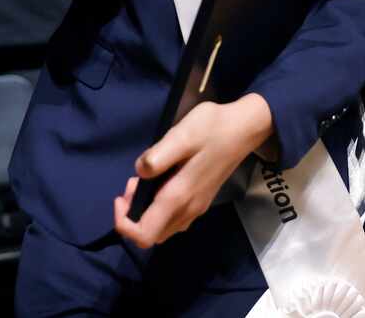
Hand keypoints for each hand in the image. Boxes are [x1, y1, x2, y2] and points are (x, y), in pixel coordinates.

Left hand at [112, 94, 273, 248]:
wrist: (244, 129)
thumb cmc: (212, 129)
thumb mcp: (182, 135)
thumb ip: (158, 156)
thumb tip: (139, 173)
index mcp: (179, 197)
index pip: (144, 235)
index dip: (124, 224)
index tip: (120, 197)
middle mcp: (188, 210)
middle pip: (151, 236)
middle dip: (133, 216)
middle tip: (133, 184)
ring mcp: (196, 207)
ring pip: (162, 229)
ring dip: (145, 212)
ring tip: (144, 181)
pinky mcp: (201, 201)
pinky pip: (173, 219)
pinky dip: (158, 208)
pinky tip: (159, 181)